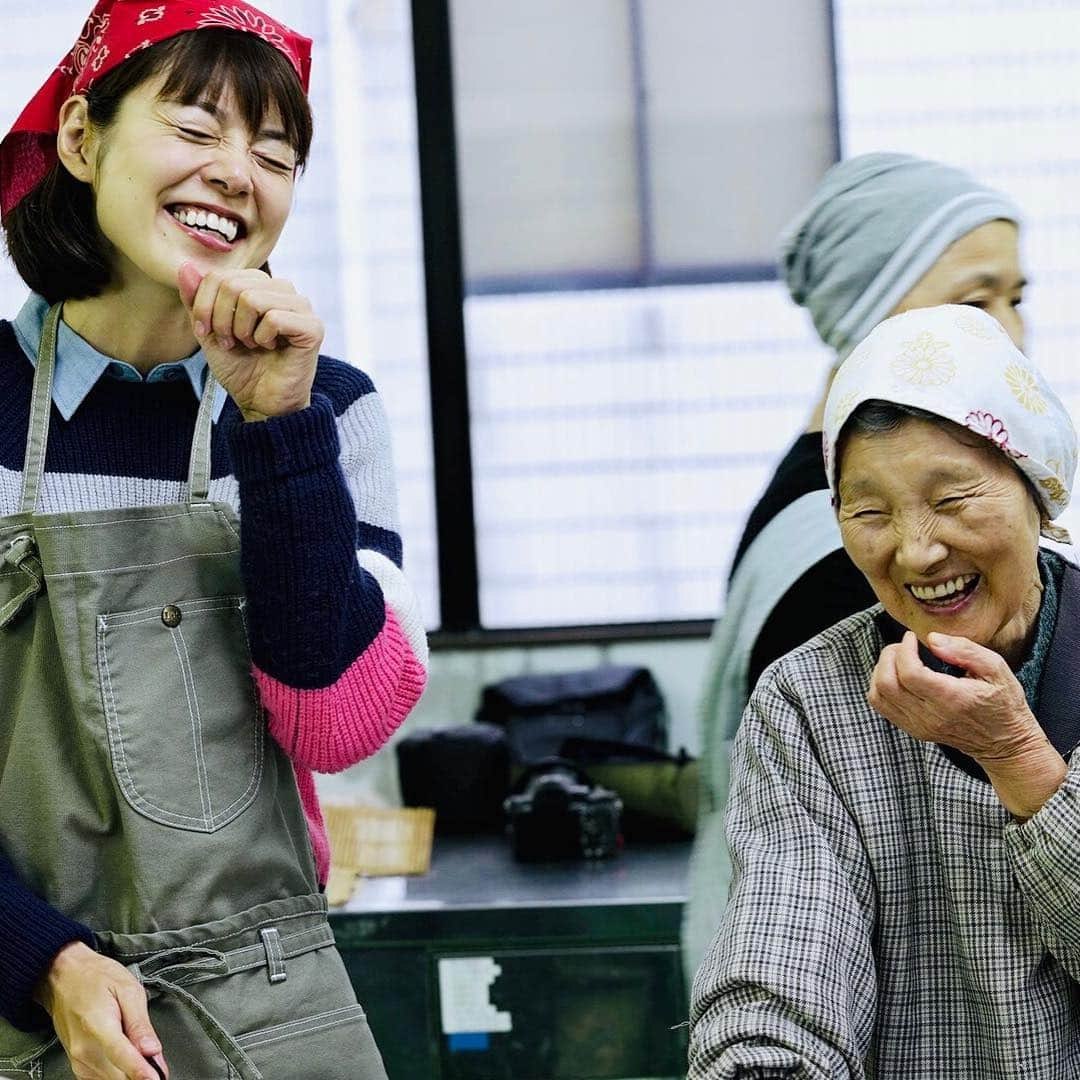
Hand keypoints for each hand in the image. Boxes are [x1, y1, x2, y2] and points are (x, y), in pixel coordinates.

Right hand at [34, 941, 168, 1079]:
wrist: (63, 977)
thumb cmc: (95, 977)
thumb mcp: (127, 989)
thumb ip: (140, 1023)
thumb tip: (153, 1050)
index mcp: (98, 1027)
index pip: (123, 1058)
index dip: (142, 1072)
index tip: (157, 1078)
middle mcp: (84, 1049)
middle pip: (118, 1077)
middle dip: (141, 1074)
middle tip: (160, 1066)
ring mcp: (78, 1059)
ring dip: (130, 1075)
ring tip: (146, 1060)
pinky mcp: (77, 1064)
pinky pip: (100, 1078)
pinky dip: (118, 1074)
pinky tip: (129, 1064)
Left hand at [177, 262, 322, 421]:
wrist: (263, 403)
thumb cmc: (241, 369)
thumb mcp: (208, 333)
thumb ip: (196, 301)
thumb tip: (186, 268)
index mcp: (260, 286)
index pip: (221, 276)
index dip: (204, 305)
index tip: (207, 333)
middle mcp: (283, 291)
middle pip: (234, 284)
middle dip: (221, 319)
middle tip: (230, 342)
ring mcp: (301, 307)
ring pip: (252, 298)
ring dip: (242, 329)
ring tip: (251, 345)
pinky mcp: (312, 327)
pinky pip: (274, 318)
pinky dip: (263, 338)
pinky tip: (270, 348)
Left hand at [868, 631, 1064, 817]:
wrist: (1004, 742)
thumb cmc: (1003, 702)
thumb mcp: (996, 669)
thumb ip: (965, 650)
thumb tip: (932, 639)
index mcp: (952, 699)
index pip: (910, 674)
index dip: (904, 650)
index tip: (911, 638)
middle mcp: (930, 716)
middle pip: (887, 683)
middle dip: (888, 656)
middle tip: (903, 645)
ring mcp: (919, 726)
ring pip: (878, 695)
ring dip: (881, 670)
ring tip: (898, 658)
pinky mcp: (913, 730)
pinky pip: (882, 706)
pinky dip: (880, 686)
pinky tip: (897, 675)